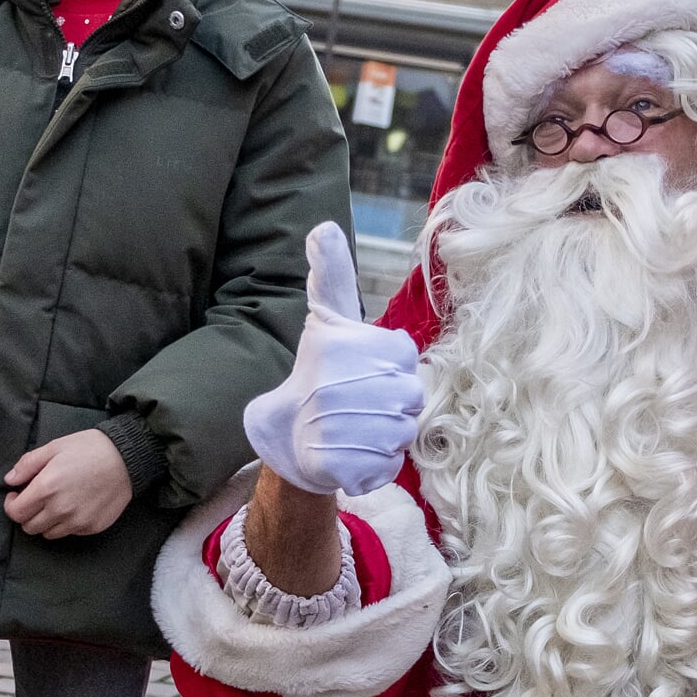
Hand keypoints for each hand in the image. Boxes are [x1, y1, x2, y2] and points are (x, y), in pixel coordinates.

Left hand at [4, 429, 132, 538]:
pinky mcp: (92, 527)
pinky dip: (67, 523)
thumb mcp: (55, 447)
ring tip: (56, 504)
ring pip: (48, 533)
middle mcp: (60, 509)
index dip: (12, 504)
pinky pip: (70, 532)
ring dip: (46, 521)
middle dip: (28, 514)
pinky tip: (76, 506)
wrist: (128, 458)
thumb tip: (10, 480)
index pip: (15, 513)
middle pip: (29, 527)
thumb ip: (28, 464)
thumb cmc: (91, 448)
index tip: (17, 495)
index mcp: (46, 488)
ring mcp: (77, 521)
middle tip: (37, 499)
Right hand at [242, 222, 421, 496]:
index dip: (392, 367)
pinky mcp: (340, 470)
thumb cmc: (317, 372)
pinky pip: (387, 465)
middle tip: (362, 402)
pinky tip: (352, 452)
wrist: (286, 440)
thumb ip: (333, 273)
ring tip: (357, 427)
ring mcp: (336, 430)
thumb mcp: (328, 316)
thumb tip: (323, 226)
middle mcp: (333, 386)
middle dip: (394, 402)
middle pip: (409, 397)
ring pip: (402, 432)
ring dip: (387, 433)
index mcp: (337, 345)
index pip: (404, 357)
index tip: (362, 369)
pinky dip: (376, 464)